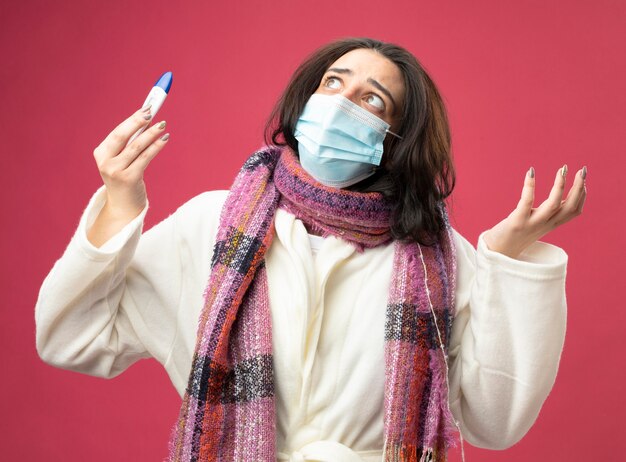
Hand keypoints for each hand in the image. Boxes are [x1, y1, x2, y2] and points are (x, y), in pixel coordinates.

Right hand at [88, 107, 169, 246]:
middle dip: (137, 122)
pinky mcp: (129, 179)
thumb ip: (131, 143)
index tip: (146, 109)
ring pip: (136, 147)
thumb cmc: (126, 179)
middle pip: (122, 136)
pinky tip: (165, 139)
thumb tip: (148, 121)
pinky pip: (145, 158)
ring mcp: (116, 171)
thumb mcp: (123, 160)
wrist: (123, 207)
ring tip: (163, 125)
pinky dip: (156, 147)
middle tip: (151, 112)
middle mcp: (105, 162)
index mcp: (101, 153)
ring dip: (151, 134)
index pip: (117, 132)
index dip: (132, 119)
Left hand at [483, 165, 586, 258]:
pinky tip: (531, 172)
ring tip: (563, 169)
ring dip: (560, 185)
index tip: (583, 179)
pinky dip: (530, 186)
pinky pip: (526, 202)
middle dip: (579, 187)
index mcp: (550, 225)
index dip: (582, 195)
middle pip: (569, 207)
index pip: (574, 211)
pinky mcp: (517, 222)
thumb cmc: (514, 236)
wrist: (496, 254)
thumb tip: (557, 201)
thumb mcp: (535, 225)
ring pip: (553, 205)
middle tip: (582, 170)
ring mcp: (531, 224)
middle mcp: (544, 225)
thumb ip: (546, 215)